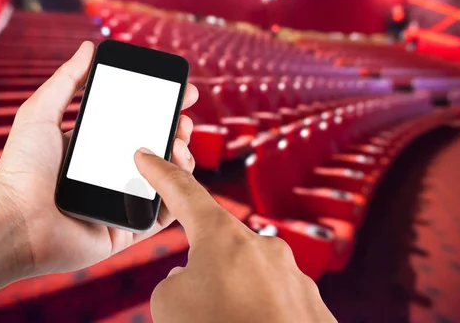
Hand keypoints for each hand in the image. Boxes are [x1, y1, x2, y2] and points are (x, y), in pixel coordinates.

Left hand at [0, 41, 198, 276]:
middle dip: (176, 131)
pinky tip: (177, 173)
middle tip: (183, 121)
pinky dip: (177, 194)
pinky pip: (162, 213)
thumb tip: (87, 47)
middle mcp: (112, 173)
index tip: (181, 93)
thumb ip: (66, 80)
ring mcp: (122, 201)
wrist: (15, 221)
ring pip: (165, 179)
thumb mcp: (40, 113)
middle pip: (156, 149)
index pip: (137, 124)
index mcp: (96, 148)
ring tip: (180, 143)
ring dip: (181, 158)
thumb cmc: (20, 169)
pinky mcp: (128, 228)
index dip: (161, 108)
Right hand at [134, 151, 336, 322]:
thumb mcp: (168, 305)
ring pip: (246, 284)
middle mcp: (264, 248)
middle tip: (198, 311)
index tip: (147, 154)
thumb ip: (176, 281)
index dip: (161, 174)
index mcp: (225, 238)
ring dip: (232, 305)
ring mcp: (292, 276)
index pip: (185, 193)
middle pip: (218, 252)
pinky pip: (273, 307)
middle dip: (202, 278)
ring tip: (226, 321)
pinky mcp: (312, 307)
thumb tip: (196, 281)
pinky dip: (258, 318)